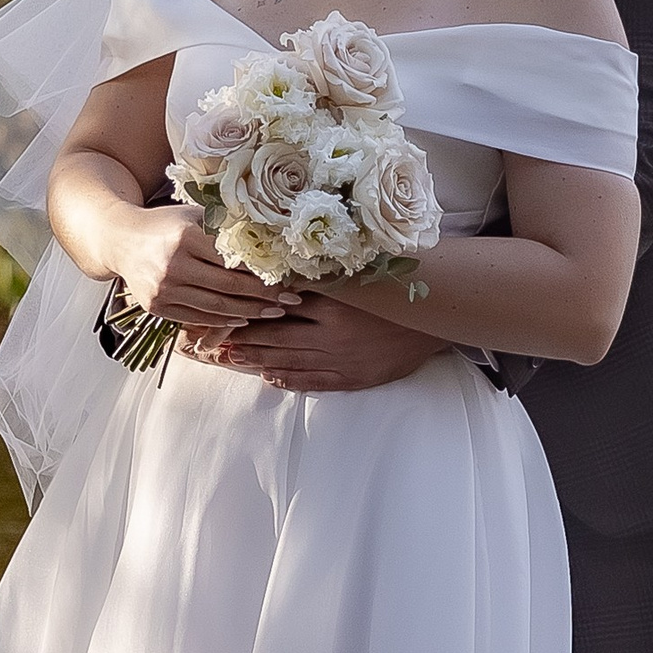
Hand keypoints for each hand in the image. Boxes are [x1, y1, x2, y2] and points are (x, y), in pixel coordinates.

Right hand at [109, 200, 291, 336]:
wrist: (120, 239)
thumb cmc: (166, 224)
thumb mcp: (195, 215)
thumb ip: (227, 227)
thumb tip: (273, 241)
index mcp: (186, 236)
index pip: (235, 261)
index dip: (264, 273)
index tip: (288, 279)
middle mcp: (172, 265)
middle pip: (229, 287)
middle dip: (263, 297)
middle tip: (288, 301)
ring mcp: (163, 289)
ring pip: (216, 308)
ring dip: (249, 313)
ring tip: (272, 312)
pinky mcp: (156, 307)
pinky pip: (197, 318)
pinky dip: (223, 320)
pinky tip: (242, 317)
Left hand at [214, 287, 451, 392]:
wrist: (436, 321)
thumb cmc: (397, 293)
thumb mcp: (360, 277)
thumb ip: (325, 276)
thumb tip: (285, 271)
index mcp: (334, 303)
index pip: (281, 307)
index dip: (251, 310)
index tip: (227, 309)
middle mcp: (333, 333)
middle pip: (277, 337)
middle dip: (245, 339)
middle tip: (215, 342)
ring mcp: (341, 359)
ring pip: (289, 361)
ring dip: (258, 361)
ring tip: (233, 359)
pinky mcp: (353, 378)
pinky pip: (313, 381)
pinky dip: (289, 380)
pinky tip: (270, 377)